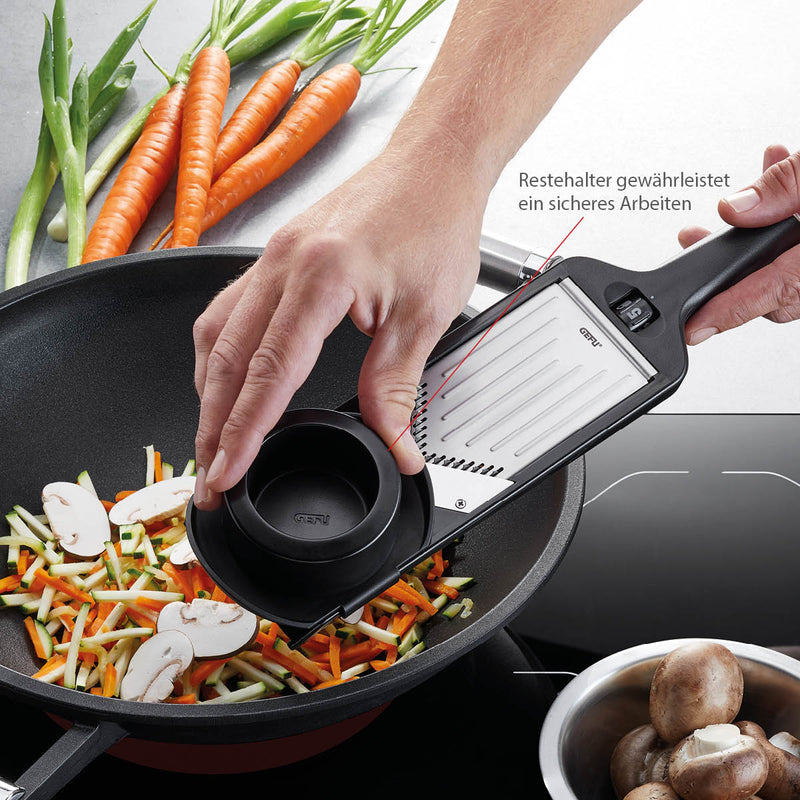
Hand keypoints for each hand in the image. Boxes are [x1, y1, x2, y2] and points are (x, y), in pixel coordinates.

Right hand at [192, 151, 485, 509]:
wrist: (433, 164)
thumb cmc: (435, 222)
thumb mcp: (425, 316)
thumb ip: (396, 387)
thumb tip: (395, 445)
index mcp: (321, 278)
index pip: (268, 374)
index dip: (241, 433)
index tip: (224, 473)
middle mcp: (283, 263)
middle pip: (227, 359)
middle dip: (212, 425)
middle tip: (210, 475)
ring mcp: (273, 255)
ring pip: (218, 333)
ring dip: (208, 391)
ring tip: (211, 438)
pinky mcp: (276, 252)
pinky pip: (229, 308)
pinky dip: (220, 353)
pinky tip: (225, 376)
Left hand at [681, 144, 799, 344]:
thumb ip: (786, 187)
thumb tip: (736, 209)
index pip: (772, 292)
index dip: (728, 313)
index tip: (697, 330)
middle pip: (777, 288)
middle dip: (737, 264)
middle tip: (700, 240)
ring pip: (792, 270)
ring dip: (764, 237)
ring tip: (741, 201)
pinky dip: (791, 225)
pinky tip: (783, 182)